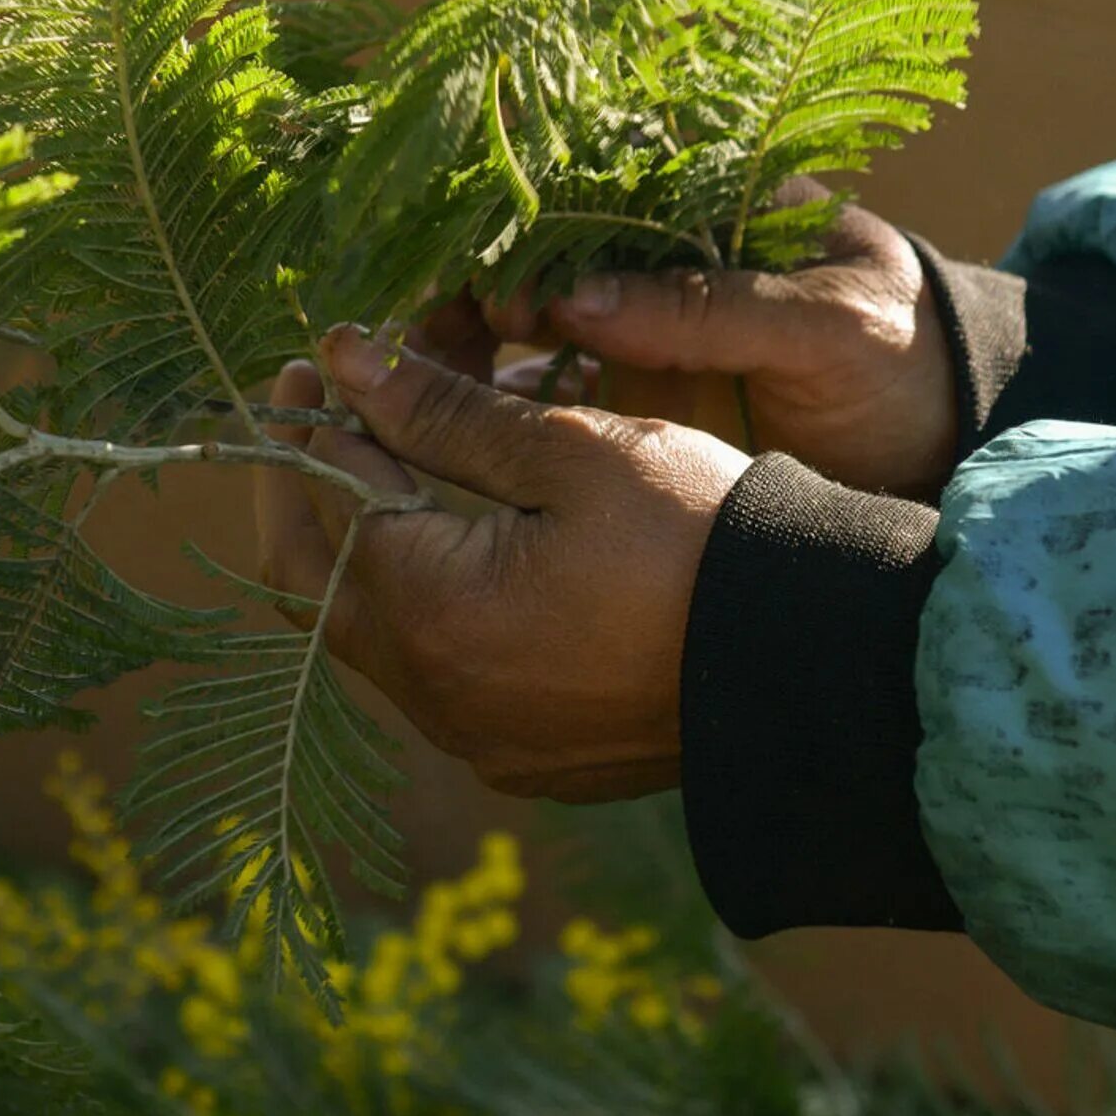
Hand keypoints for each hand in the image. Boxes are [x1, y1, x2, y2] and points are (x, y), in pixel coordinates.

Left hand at [253, 330, 746, 802]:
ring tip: (384, 463)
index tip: (318, 362)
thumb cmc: (694, 536)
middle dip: (301, 493)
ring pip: (373, 633)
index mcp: (431, 611)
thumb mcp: (570, 451)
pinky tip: (452, 544)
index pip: (331, 498)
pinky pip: (435, 674)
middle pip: (314, 583)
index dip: (317, 420)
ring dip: (362, 548)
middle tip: (313, 416)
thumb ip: (441, 410)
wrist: (814, 657)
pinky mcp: (524, 754)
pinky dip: (420, 603)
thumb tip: (342, 361)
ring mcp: (478, 736)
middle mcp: (434, 694)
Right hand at [487, 189, 956, 497]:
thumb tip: (578, 300)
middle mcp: (658, 248)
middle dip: (480, 272)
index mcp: (712, 197)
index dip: (529, 202)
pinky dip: (495, 388)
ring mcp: (639, 319)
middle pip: (540, 239)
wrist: (945, 448)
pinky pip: (546, 378)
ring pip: (527, 308)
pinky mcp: (631, 389)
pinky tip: (446, 404)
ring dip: (471, 329)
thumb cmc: (903, 359)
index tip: (491, 257)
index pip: (596, 170)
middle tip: (446, 323)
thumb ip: (711, 309)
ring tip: (429, 367)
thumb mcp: (829, 325)